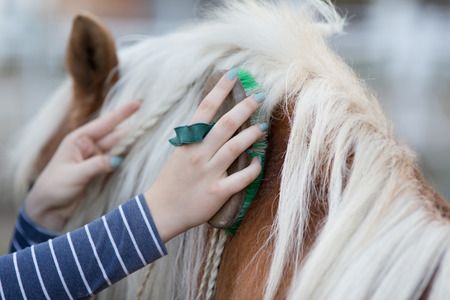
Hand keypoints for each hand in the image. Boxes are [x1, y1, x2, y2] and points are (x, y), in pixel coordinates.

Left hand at [25, 100, 140, 231]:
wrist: (48, 209)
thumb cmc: (54, 188)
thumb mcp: (75, 175)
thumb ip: (97, 166)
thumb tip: (118, 159)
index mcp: (78, 140)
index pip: (104, 124)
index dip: (122, 113)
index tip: (138, 103)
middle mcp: (89, 146)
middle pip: (115, 135)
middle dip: (132, 129)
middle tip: (152, 122)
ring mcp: (96, 159)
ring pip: (118, 148)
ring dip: (132, 143)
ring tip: (150, 136)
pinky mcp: (100, 171)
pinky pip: (117, 161)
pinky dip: (128, 157)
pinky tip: (140, 153)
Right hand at [145, 70, 266, 242]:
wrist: (160, 211)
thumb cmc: (171, 180)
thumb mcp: (179, 153)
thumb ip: (196, 138)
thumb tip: (215, 119)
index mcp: (187, 142)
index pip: (205, 109)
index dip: (220, 90)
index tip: (233, 74)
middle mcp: (198, 154)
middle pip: (225, 124)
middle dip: (244, 107)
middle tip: (259, 96)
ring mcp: (208, 173)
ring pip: (235, 147)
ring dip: (252, 134)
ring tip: (264, 125)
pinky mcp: (217, 192)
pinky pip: (241, 178)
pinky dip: (253, 168)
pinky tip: (259, 161)